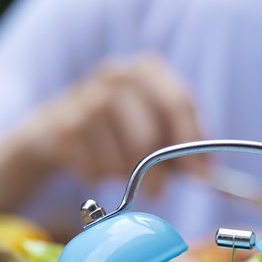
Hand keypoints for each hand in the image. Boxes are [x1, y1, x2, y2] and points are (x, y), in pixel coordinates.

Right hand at [26, 54, 204, 184]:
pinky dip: (100, 176)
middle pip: (147, 139)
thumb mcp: (154, 122)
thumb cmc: (119, 126)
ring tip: (120, 169)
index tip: (200, 175)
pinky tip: (94, 162)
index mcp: (146, 69)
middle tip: (158, 192)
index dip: (191, 144)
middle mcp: (116, 75)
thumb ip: (183, 142)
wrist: (55, 126)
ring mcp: (85, 99)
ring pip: (121, 160)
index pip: (177, 104)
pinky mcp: (64, 127)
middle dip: (157, 174)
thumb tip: (206, 173)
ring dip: (125, 176)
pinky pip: (95, 170)